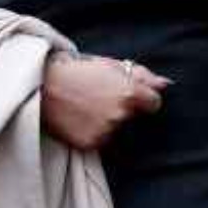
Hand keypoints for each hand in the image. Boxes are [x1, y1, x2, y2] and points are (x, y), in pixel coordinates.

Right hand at [40, 53, 169, 150]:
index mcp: (130, 92)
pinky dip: (92, 132)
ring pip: (116, 130)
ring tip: (85, 107)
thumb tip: (165, 85)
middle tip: (98, 97)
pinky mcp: (91, 144)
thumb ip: (141, 74)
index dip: (142, 98)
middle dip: (122, 108)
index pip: (154, 104)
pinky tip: (79, 118)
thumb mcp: (109, 64)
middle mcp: (121, 114)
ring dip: (106, 122)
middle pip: (133, 117)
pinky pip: (100, 140)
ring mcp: (106, 131)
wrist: (41, 85)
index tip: (128, 95)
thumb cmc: (76, 70)